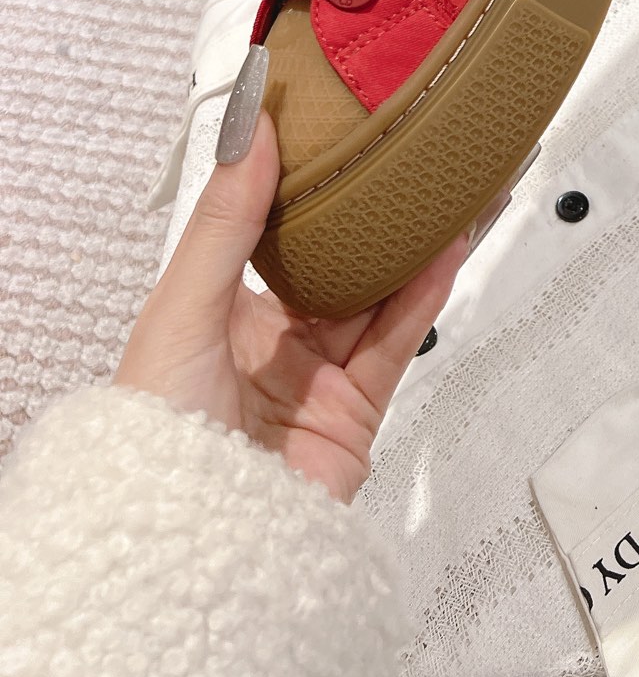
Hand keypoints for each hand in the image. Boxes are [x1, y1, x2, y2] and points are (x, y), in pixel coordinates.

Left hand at [116, 111, 464, 502]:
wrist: (191, 552)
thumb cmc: (155, 444)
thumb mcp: (180, 311)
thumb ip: (224, 222)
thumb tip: (248, 134)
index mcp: (217, 312)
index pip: (270, 228)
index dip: (306, 179)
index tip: (336, 124)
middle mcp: (270, 342)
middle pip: (337, 258)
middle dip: (374, 209)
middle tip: (409, 151)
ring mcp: (317, 376)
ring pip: (378, 292)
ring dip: (415, 241)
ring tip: (446, 186)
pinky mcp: (357, 412)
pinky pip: (398, 338)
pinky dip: (426, 290)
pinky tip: (446, 247)